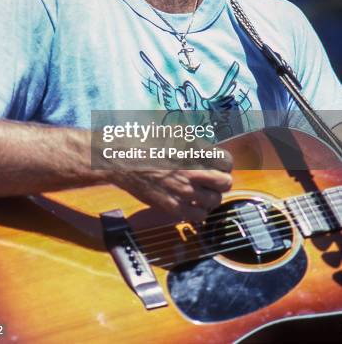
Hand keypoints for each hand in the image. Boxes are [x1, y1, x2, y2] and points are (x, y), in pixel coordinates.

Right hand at [110, 153, 232, 220]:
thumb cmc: (146, 143)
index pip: (227, 161)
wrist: (123, 160)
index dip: (223, 163)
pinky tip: (191, 204)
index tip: (217, 165)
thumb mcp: (174, 134)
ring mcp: (183, 191)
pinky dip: (198, 212)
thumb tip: (209, 152)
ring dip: (210, 198)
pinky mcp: (172, 207)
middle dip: (221, 181)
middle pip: (225, 183)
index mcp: (195, 151)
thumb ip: (195, 144)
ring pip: (214, 202)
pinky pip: (198, 216)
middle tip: (212, 181)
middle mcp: (193, 172)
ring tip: (201, 194)